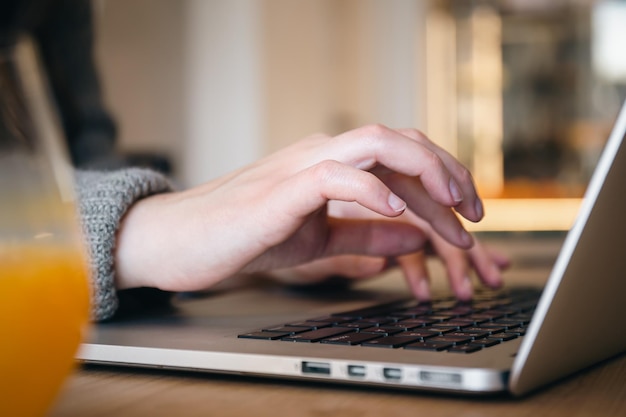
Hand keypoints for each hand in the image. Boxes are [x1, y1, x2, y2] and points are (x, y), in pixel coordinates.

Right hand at [113, 125, 485, 293]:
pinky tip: (397, 214)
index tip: (470, 218)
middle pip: (400, 141)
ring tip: (453, 208)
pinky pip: (336, 175)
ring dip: (423, 171)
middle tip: (476, 215)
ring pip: (376, 142)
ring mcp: (302, 165)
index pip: (401, 158)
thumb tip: (414, 234)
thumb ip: (366, 233)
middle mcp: (323, 154)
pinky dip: (372, 190)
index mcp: (333, 164)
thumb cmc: (244, 236)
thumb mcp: (319, 238)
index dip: (444, 182)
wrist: (183, 241)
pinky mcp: (281, 189)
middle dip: (448, 173)